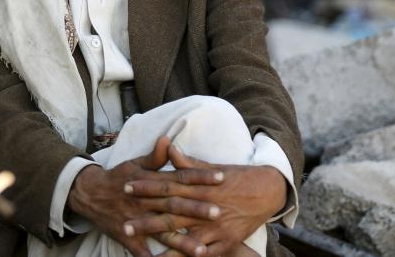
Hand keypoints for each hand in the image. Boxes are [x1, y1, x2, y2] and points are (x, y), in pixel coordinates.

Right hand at [66, 136, 223, 256]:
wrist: (89, 193)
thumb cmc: (119, 177)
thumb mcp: (136, 163)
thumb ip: (155, 156)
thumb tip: (168, 139)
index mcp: (152, 181)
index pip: (180, 177)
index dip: (201, 177)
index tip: (222, 178)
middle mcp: (146, 200)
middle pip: (175, 205)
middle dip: (196, 210)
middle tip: (218, 212)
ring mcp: (137, 219)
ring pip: (162, 231)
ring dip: (182, 241)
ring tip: (202, 250)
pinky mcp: (127, 236)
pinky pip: (141, 250)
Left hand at [124, 144, 286, 256]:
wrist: (270, 191)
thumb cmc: (240, 178)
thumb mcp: (215, 167)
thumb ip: (189, 163)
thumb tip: (169, 148)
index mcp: (202, 186)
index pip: (169, 185)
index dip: (147, 186)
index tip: (127, 186)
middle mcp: (207, 206)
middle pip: (172, 214)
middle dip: (147, 219)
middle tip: (125, 224)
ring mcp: (217, 225)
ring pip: (186, 237)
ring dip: (164, 244)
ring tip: (144, 250)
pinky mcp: (227, 240)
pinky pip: (207, 252)